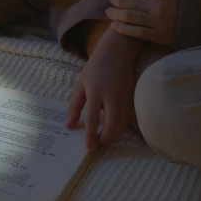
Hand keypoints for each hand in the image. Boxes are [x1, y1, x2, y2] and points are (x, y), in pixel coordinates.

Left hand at [66, 28, 136, 152]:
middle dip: (106, 140)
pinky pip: (127, 119)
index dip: (91, 136)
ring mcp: (123, 97)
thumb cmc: (96, 67)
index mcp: (95, 91)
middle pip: (112, 126)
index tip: (89, 149)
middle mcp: (111, 96)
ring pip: (122, 125)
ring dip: (114, 137)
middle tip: (97, 145)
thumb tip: (69, 126)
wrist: (117, 51)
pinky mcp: (131, 98)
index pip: (93, 118)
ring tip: (104, 139)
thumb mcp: (81, 84)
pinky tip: (113, 130)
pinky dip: (121, 128)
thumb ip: (74, 106)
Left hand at [106, 0, 178, 46]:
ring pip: (129, 17)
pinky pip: (137, 32)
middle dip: (114, 0)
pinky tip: (114, 26)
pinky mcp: (160, 36)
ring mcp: (158, 21)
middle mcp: (158, 5)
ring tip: (108, 12)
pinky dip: (123, 29)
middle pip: (126, 2)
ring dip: (114, 14)